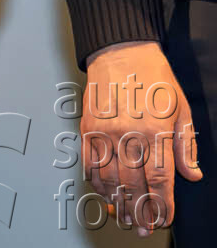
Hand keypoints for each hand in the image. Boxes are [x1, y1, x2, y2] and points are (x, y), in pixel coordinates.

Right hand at [81, 40, 201, 235]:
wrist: (120, 51)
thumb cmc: (153, 78)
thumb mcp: (181, 109)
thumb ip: (186, 145)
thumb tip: (192, 175)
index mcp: (156, 130)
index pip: (160, 178)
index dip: (162, 204)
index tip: (164, 218)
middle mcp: (128, 133)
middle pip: (133, 183)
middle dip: (140, 210)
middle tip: (143, 228)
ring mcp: (104, 131)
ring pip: (109, 177)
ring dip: (117, 201)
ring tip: (124, 217)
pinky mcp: (87, 126)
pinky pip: (89, 161)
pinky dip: (96, 180)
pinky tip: (104, 192)